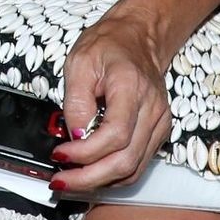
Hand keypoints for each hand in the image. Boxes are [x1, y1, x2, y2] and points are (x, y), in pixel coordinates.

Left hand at [52, 10, 173, 191]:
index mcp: (132, 88)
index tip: (60, 154)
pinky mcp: (157, 132)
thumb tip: (73, 136)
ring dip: (100, 180)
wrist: (138, 38)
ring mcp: (159, 124)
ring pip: (133, 168)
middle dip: (90, 177)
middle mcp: (153, 110)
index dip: (86, 152)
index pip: (115, 135)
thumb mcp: (79, 63)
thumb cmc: (108, 46)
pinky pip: (137, 163)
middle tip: (61, 180)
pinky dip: (113, 174)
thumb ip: (76, 101)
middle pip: (126, 160)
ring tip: (71, 180)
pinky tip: (91, 172)